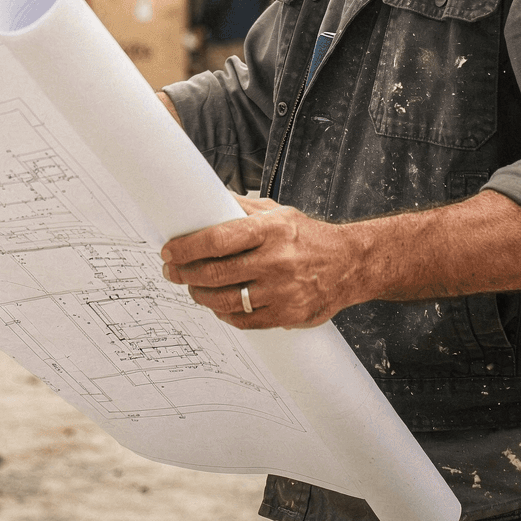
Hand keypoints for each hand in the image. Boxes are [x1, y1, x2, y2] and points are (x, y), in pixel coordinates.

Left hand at [160, 197, 369, 329]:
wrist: (350, 264)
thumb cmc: (310, 237)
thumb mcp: (280, 213)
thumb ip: (242, 209)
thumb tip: (206, 200)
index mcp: (272, 230)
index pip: (218, 238)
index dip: (187, 247)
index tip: (169, 250)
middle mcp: (277, 260)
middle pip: (216, 272)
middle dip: (184, 273)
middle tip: (172, 271)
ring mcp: (283, 291)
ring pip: (225, 300)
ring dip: (200, 295)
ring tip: (192, 288)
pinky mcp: (287, 315)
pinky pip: (244, 321)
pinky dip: (224, 314)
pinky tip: (217, 305)